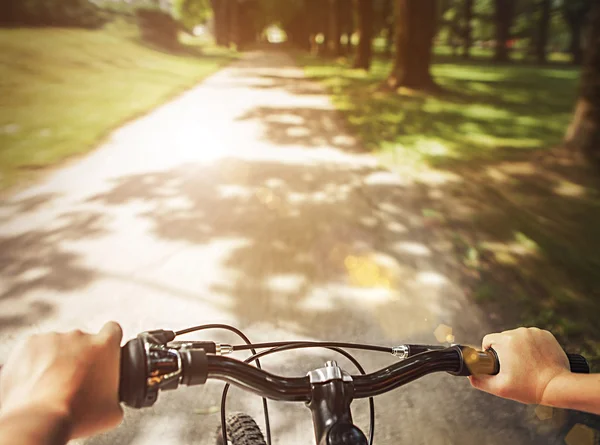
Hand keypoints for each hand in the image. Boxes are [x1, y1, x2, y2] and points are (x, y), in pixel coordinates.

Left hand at [0, 322, 123, 438]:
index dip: (108, 342)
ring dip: (56, 360)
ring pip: (57, 346)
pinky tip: (35, 382)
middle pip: (82, 341)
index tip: (102, 354)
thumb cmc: (77, 415)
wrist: (39, 421)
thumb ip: (115, 392)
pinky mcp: (28, 344)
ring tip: (51, 386)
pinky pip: (34, 350)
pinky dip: (34, 362)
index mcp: (105, 346)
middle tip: (74, 382)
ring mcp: (53, 338)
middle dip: (79, 357)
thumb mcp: (113, 410)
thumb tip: (109, 396)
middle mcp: (80, 336)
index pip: (113, 329)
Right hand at [469, 327, 569, 404]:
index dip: (489, 352)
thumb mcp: (500, 388)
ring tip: (526, 364)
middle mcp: (519, 332)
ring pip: (518, 337)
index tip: (497, 364)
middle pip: (503, 338)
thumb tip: (470, 374)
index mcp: (505, 341)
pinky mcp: (546, 334)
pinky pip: (532, 337)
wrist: (558, 386)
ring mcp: (534, 332)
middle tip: (513, 367)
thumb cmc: (529, 387)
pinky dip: (532, 345)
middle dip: (505, 351)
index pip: (488, 340)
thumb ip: (480, 381)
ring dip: (518, 347)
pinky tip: (536, 359)